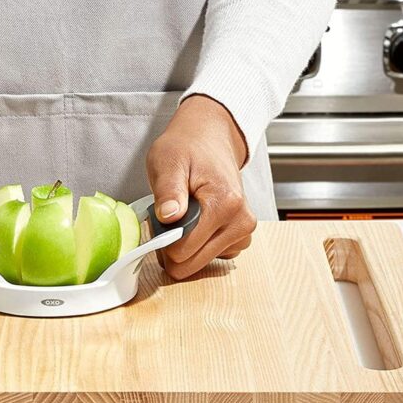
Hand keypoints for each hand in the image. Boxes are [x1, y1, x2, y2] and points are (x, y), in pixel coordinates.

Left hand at [146, 94, 256, 279]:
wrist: (210, 139)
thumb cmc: (186, 148)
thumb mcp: (168, 161)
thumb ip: (168, 190)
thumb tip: (169, 216)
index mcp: (225, 204)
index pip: (183, 250)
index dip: (162, 239)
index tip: (158, 218)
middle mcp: (241, 222)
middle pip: (191, 263)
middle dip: (172, 245)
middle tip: (168, 216)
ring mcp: (243, 232)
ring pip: (199, 262)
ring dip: (184, 245)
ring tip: (182, 213)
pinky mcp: (240, 236)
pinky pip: (210, 256)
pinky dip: (197, 245)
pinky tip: (194, 221)